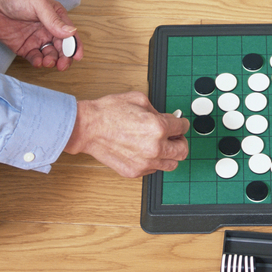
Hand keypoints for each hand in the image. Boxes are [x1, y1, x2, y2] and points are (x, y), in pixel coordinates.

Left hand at [0, 0, 81, 69]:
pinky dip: (38, 62)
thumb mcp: (38, 4)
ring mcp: (36, 39)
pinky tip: (38, 61)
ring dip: (52, 60)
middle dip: (64, 58)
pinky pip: (35, 58)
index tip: (76, 56)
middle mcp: (48, 29)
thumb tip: (71, 32)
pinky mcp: (24, 47)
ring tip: (48, 61)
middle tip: (62, 64)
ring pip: (50, 55)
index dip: (75, 46)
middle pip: (62, 48)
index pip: (70, 34)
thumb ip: (54, 20)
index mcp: (56, 17)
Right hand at [63, 92, 189, 176]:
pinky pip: (153, 169)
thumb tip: (168, 118)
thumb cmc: (109, 112)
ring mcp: (145, 162)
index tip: (179, 124)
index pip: (182, 128)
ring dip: (170, 154)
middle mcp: (154, 148)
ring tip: (160, 145)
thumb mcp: (139, 100)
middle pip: (183, 151)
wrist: (88, 128)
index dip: (181, 123)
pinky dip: (154, 161)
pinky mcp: (135, 172)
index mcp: (158, 127)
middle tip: (174, 136)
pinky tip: (145, 151)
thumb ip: (158, 111)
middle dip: (181, 141)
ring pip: (171, 164)